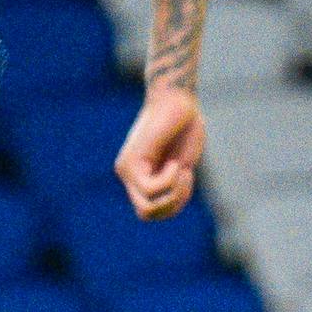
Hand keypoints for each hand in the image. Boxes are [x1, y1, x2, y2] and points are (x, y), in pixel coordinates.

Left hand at [115, 84, 205, 219]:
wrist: (177, 98)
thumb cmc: (184, 125)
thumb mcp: (182, 164)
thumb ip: (173, 187)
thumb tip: (167, 207)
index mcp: (139, 176)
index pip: (150, 212)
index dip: (173, 205)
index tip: (186, 181)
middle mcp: (127, 174)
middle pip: (147, 214)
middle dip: (172, 204)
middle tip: (184, 178)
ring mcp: (126, 169)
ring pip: (147, 207)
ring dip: (172, 194)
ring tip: (181, 170)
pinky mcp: (131, 161)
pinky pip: (151, 189)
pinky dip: (169, 181)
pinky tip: (175, 163)